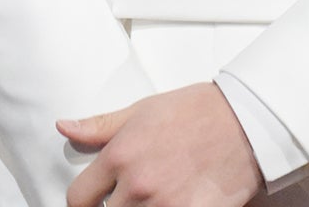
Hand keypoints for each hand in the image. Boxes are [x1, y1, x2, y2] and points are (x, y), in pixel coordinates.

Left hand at [58, 83, 263, 206]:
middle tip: (128, 196)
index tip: (92, 200)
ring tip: (153, 197)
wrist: (244, 121)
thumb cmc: (195, 111)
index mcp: (121, 155)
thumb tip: (64, 127)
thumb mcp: (142, 110)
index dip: (83, 201)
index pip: (78, 198)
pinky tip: (172, 203)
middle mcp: (137, 186)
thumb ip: (100, 125)